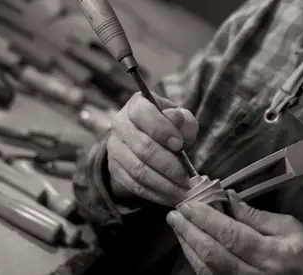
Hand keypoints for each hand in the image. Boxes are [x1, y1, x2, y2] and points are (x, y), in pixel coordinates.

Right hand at [107, 91, 198, 206]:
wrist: (151, 140)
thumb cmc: (171, 127)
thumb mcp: (182, 119)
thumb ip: (183, 119)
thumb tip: (176, 119)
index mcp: (136, 105)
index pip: (143, 114)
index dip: (162, 130)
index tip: (180, 145)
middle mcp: (120, 124)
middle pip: (142, 147)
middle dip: (168, 165)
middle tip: (188, 178)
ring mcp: (114, 148)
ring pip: (138, 170)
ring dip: (164, 185)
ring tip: (184, 193)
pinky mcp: (115, 169)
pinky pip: (134, 185)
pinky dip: (155, 194)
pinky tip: (172, 198)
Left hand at [166, 190, 302, 274]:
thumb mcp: (291, 228)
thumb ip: (257, 217)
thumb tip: (229, 199)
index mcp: (272, 255)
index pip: (232, 236)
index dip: (207, 219)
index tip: (189, 204)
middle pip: (213, 254)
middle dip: (190, 232)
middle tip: (175, 213)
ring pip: (207, 269)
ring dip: (189, 246)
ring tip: (178, 226)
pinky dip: (196, 261)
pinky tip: (190, 245)